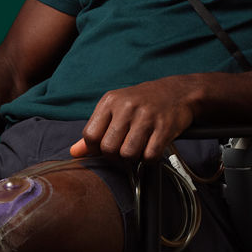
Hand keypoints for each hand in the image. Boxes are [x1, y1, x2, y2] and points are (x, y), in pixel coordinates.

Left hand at [69, 79, 195, 161]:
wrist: (176, 92)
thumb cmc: (141, 103)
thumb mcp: (114, 109)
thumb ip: (94, 131)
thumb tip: (74, 152)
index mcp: (110, 101)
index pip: (90, 135)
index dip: (95, 149)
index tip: (105, 149)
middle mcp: (127, 107)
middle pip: (108, 148)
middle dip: (114, 157)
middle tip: (123, 152)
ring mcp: (147, 116)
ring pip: (128, 154)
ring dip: (133, 159)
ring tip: (138, 149)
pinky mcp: (165, 127)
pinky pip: (150, 156)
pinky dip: (149, 159)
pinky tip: (151, 149)